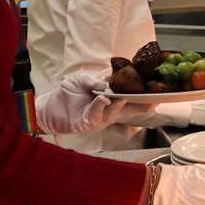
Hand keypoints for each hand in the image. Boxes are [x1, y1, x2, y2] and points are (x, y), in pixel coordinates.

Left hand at [35, 71, 158, 134]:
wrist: (48, 106)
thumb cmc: (66, 93)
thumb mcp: (81, 80)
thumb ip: (94, 81)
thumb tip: (108, 85)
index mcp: (109, 98)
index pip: (128, 97)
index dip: (142, 96)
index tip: (156, 92)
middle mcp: (107, 110)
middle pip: (128, 109)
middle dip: (141, 106)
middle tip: (153, 102)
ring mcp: (99, 119)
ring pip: (114, 113)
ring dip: (118, 104)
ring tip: (118, 96)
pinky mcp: (88, 124)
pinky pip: (97, 115)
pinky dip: (100, 106)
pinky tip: (102, 99)